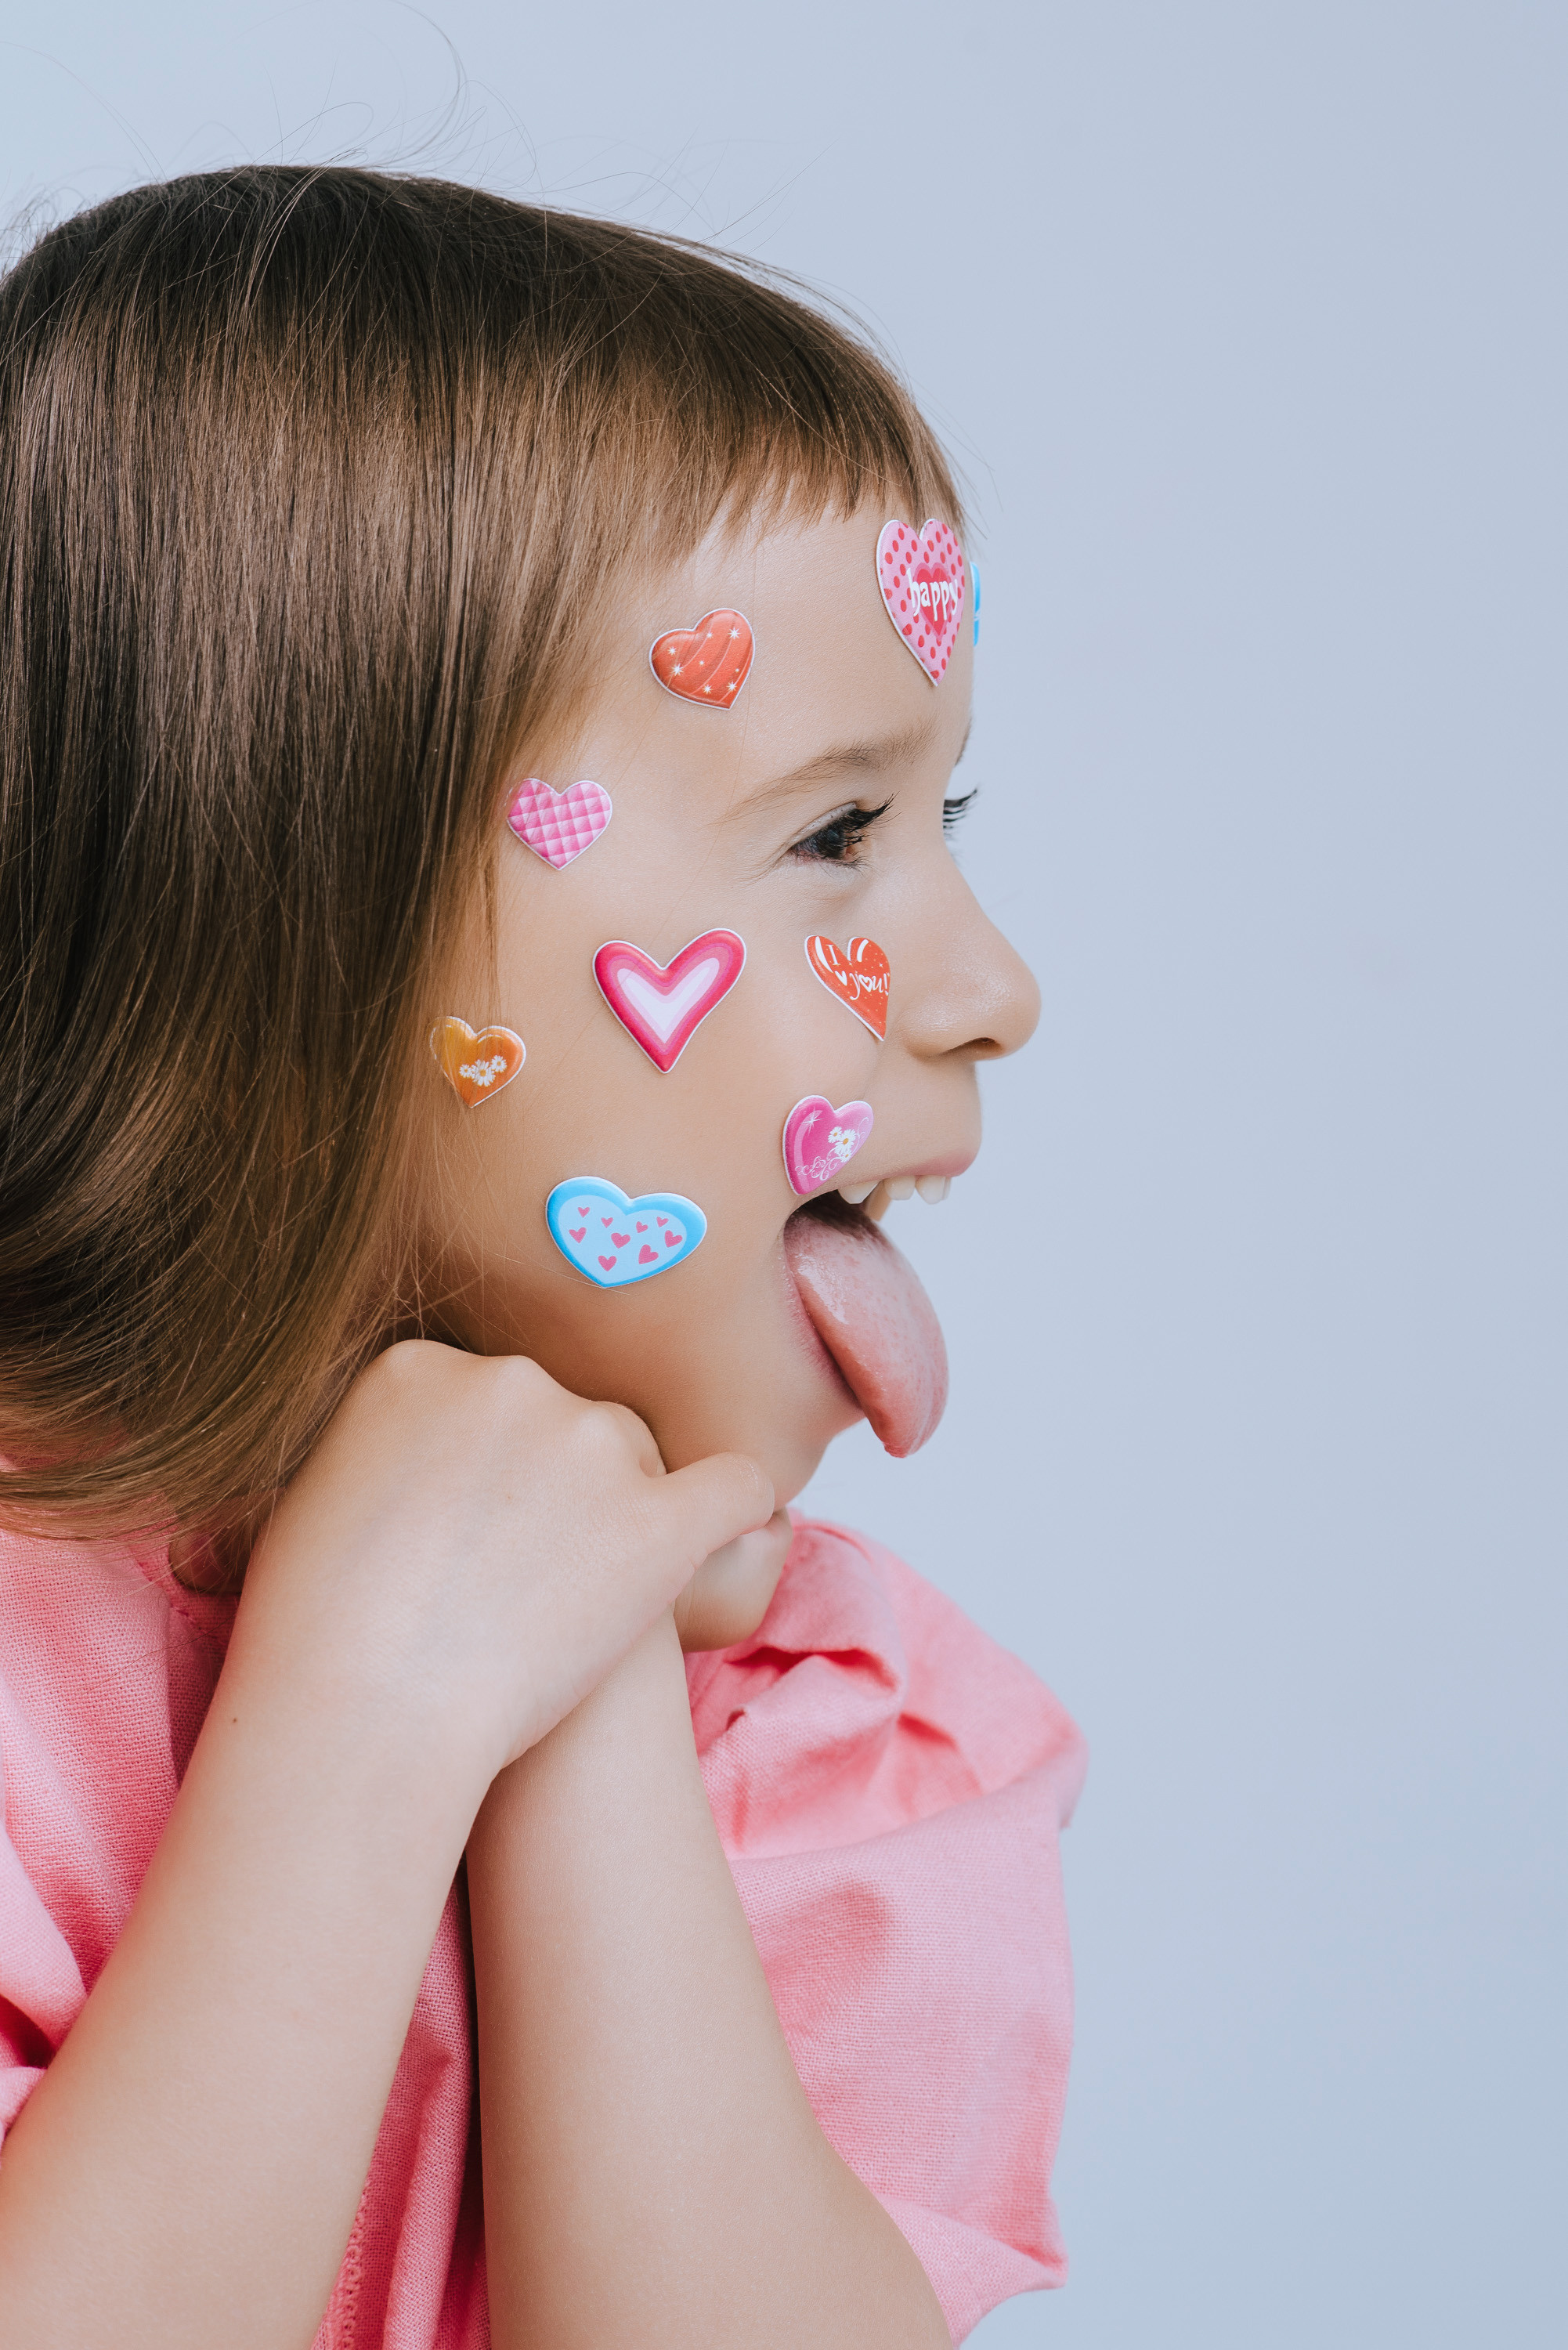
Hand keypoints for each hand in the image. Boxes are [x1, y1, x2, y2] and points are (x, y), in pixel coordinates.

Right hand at [242, 1341, 772, 1776]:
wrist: (361, 1716)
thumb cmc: (313, 1633)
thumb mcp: (308, 1499)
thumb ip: (375, 1451)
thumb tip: (409, 1461)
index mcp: (417, 1368)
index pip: (484, 1399)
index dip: (486, 1467)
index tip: (470, 1528)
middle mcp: (510, 1381)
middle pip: (562, 1419)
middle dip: (554, 1485)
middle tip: (521, 1574)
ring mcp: (589, 1443)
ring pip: (638, 1453)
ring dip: (621, 1511)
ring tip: (577, 1598)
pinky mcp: (654, 1518)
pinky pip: (732, 1487)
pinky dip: (733, 1513)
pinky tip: (726, 1543)